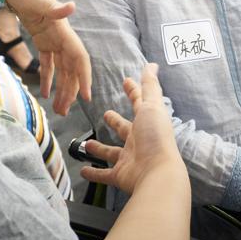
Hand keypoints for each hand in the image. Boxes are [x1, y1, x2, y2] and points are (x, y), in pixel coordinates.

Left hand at [1, 0, 91, 114]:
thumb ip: (54, 7)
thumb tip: (71, 7)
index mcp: (64, 32)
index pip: (79, 58)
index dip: (84, 77)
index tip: (87, 96)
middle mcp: (62, 37)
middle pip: (71, 69)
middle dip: (71, 91)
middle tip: (65, 112)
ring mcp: (53, 39)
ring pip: (62, 70)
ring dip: (62, 89)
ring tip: (58, 109)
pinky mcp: (43, 40)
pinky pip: (49, 64)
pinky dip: (48, 79)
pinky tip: (46, 94)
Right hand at [79, 64, 184, 194]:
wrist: (156, 174)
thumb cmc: (154, 137)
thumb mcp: (152, 106)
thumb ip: (149, 86)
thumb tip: (152, 64)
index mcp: (146, 122)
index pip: (139, 103)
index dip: (133, 91)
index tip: (126, 81)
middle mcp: (139, 140)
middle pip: (124, 128)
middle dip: (116, 121)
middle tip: (106, 114)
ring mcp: (130, 158)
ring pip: (111, 152)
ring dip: (100, 149)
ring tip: (87, 144)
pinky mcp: (121, 175)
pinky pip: (105, 174)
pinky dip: (95, 173)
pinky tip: (83, 171)